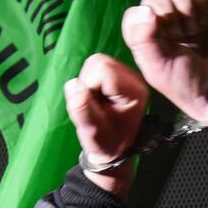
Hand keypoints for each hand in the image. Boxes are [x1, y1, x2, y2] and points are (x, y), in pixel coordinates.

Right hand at [64, 53, 148, 195]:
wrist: (112, 145)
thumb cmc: (105, 142)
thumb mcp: (93, 132)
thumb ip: (82, 109)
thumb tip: (73, 84)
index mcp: (134, 91)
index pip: (103, 71)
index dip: (89, 86)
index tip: (94, 106)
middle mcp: (134, 78)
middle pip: (99, 62)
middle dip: (88, 83)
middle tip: (93, 104)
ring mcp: (126, 73)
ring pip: (95, 62)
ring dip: (87, 82)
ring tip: (95, 102)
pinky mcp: (117, 72)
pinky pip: (95, 66)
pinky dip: (89, 80)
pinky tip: (96, 97)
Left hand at [121, 0, 207, 130]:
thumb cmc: (184, 83)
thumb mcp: (158, 68)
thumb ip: (145, 39)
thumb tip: (144, 9)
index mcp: (144, 40)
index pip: (135, 13)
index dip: (146, 17)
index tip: (159, 32)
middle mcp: (160, 28)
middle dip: (169, 13)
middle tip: (178, 34)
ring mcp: (181, 21)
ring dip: (187, 12)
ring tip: (192, 33)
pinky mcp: (202, 17)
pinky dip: (202, 9)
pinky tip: (203, 26)